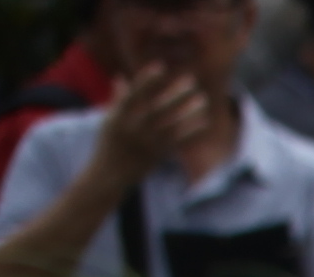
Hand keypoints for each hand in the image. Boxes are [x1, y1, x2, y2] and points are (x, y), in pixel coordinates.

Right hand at [99, 59, 217, 177]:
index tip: (160, 67)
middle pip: (158, 108)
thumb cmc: (109, 142)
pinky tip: (204, 121)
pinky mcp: (159, 154)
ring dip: (189, 112)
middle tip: (192, 80)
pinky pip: (178, 141)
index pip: (134, 94)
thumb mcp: (109, 119)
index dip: (147, 80)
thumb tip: (120, 78)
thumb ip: (118, 100)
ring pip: (173, 124)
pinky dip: (191, 130)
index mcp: (119, 115)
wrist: (111, 173)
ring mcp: (148, 142)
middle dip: (176, 94)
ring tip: (203, 99)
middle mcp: (134, 128)